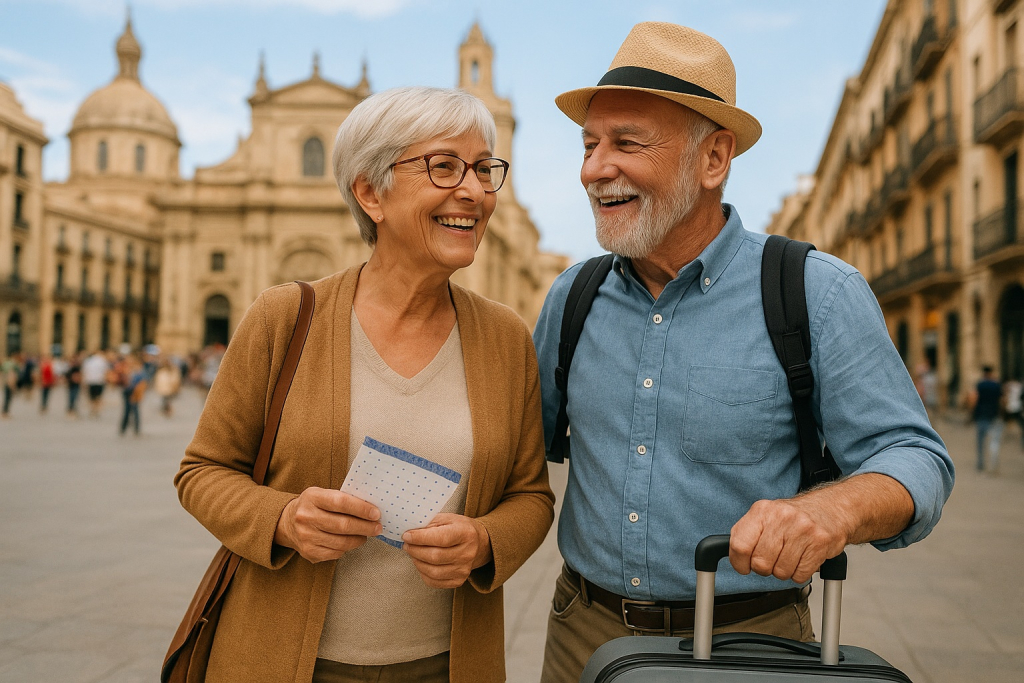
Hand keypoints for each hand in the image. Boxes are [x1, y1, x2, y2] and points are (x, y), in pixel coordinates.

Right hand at [274, 487, 381, 563]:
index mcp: (312, 497)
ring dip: (359, 539)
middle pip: (343, 525)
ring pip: (341, 542)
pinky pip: (335, 553)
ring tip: (366, 534)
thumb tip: (371, 509)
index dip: (361, 509)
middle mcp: (306, 517)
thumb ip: (343, 499)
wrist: (287, 522)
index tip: (376, 513)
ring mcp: (306, 536)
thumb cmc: (314, 506)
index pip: (341, 502)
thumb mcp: (323, 494)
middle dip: (365, 527)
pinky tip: (351, 542)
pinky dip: (347, 548)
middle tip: (377, 527)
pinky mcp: (308, 552)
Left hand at [402, 513, 491, 588]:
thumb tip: (409, 532)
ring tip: (413, 553)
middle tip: (407, 544)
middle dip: (415, 550)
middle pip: (435, 557)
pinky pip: (434, 582)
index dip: (420, 538)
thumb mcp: (447, 518)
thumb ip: (429, 523)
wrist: (478, 543)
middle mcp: (467, 553)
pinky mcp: (459, 580)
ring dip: (417, 562)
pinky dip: (423, 573)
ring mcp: (464, 569)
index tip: (406, 536)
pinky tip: (421, 563)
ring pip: (433, 572)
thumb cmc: (459, 528)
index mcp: (465, 533)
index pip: (441, 538)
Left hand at [729, 473, 913, 582]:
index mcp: (762, 510)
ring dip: (783, 571)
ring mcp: (802, 529)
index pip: (740, 545)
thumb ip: (747, 534)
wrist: (831, 509)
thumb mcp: (765, 516)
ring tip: (790, 556)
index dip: (739, 563)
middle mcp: (781, 517)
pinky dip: (799, 574)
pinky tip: (803, 559)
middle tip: (772, 560)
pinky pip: (800, 575)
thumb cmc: (793, 518)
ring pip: (781, 571)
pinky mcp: (820, 542)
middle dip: (764, 568)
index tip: (744, 566)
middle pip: (760, 563)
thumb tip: (734, 557)